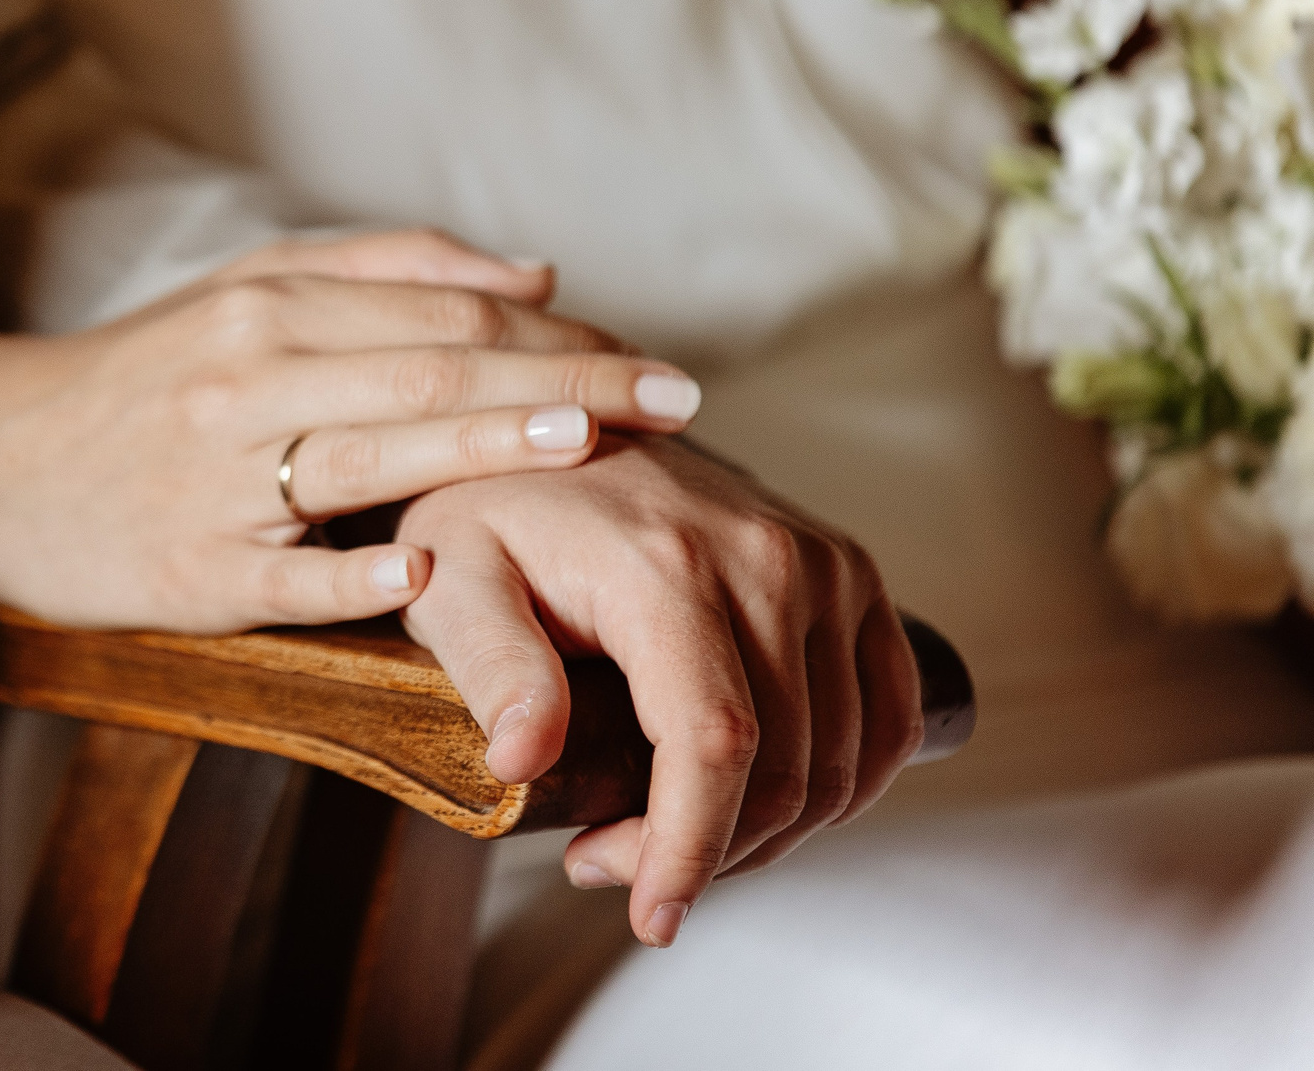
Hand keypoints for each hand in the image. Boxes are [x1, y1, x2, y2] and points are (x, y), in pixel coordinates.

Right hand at [0, 230, 704, 630]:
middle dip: (563, 385)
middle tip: (675, 400)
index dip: (559, 334)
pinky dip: (348, 573)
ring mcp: (218, 476)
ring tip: (588, 446)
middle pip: (430, 373)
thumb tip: (536, 274)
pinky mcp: (187, 570)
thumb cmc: (140, 375)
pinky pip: (278, 573)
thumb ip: (390, 270)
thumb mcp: (248, 290)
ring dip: (485, 450)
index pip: (446, 314)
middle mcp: (249, 377)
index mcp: (273, 305)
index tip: (653, 360)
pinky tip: (421, 575)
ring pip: (369, 453)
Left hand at [395, 437, 922, 947]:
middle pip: (784, 768)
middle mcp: (765, 559)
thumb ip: (490, 663)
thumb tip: (526, 758)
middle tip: (612, 866)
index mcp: (666, 566)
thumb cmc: (489, 505)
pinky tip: (759, 803)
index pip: (715, 745)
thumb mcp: (452, 576)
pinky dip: (840, 784)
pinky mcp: (848, 572)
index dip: (691, 849)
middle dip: (707, 852)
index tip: (650, 916)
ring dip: (767, 831)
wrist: (554, 422)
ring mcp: (821, 563)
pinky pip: (884, 715)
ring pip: (839, 760)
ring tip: (662, 834)